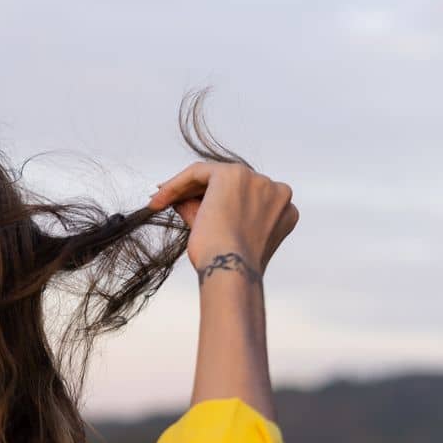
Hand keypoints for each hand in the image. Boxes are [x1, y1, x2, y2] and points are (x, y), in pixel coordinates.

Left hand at [146, 162, 296, 281]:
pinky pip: (198, 173)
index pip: (245, 198)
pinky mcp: (233, 175)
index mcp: (283, 210)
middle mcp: (276, 191)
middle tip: (168, 202)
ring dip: (185, 189)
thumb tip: (180, 199)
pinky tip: (159, 198)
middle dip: (198, 194)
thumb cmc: (227, 266)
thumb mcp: (224, 237)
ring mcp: (257, 181)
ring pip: (214, 177)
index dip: (216, 202)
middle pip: (231, 185)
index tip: (191, 209)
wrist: (229, 269)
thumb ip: (208, 213)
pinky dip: (176, 184)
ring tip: (160, 202)